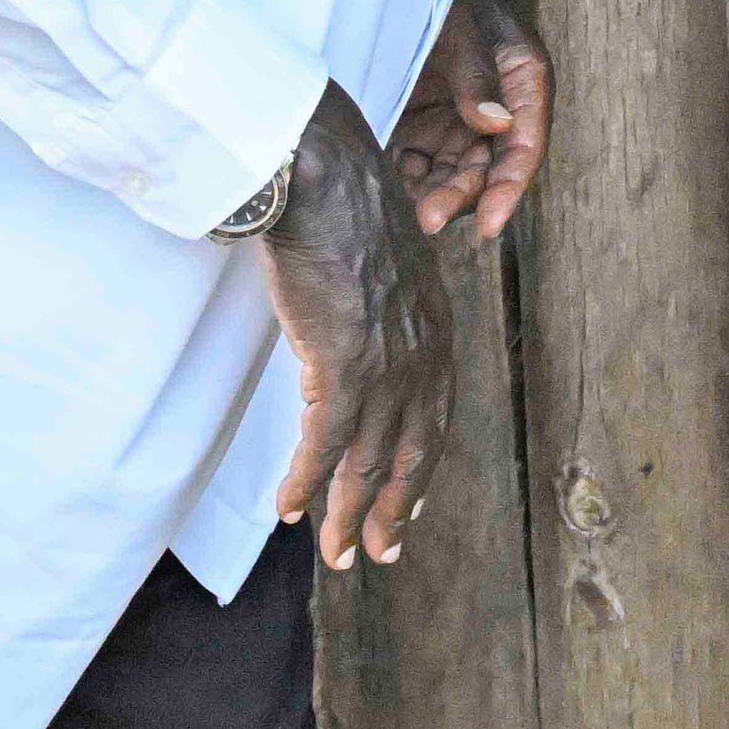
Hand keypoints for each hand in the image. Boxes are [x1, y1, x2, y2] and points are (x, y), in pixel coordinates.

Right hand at [260, 80, 457, 570]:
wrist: (322, 174)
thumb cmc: (343, 208)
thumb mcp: (382, 263)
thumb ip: (382, 303)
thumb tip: (362, 320)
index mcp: (434, 328)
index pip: (436, 417)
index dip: (419, 468)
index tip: (406, 508)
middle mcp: (421, 352)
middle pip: (412, 450)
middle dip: (392, 508)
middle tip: (377, 554)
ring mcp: (386, 361)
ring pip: (370, 458)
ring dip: (348, 512)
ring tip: (334, 555)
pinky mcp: (344, 361)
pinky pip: (327, 442)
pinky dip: (309, 480)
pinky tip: (292, 509)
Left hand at [385, 0, 551, 245]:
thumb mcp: (466, 24)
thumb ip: (478, 75)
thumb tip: (496, 127)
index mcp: (523, 83)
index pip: (522, 147)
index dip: (507, 190)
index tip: (488, 226)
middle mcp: (494, 109)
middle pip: (484, 168)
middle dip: (458, 197)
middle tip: (425, 219)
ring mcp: (456, 117)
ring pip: (448, 172)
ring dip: (429, 194)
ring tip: (400, 211)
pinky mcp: (422, 120)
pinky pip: (414, 160)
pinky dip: (402, 177)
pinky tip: (381, 185)